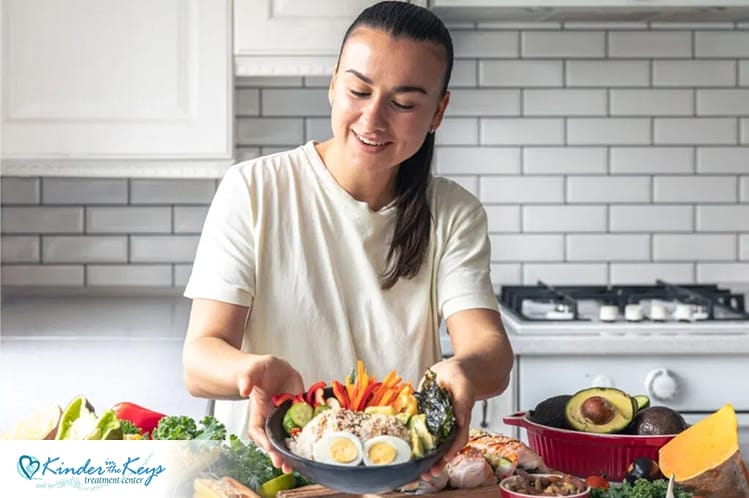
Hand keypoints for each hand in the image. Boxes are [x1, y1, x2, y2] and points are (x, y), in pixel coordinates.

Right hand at [238, 354, 304, 472]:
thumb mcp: (253, 370)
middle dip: (277, 454)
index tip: (269, 448)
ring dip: (291, 451)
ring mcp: (286, 417)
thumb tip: (243, 388)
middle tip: (284, 465)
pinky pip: (303, 426)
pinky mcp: (300, 412)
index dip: (262, 440)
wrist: (277, 368)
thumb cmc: (261, 370)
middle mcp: (272, 418)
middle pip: (272, 440)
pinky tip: (314, 445)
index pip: (257, 430)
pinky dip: (308, 436)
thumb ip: (247, 378)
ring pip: (288, 438)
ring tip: (296, 466)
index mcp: (259, 411)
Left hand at [420, 358, 474, 478]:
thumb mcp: (462, 384)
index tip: (446, 459)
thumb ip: (463, 400)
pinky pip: (418, 431)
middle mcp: (449, 424)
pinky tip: (405, 452)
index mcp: (460, 418)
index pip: (458, 438)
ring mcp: (436, 422)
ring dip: (426, 458)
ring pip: (432, 444)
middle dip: (437, 462)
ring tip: (418, 473)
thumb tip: (461, 419)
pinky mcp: (424, 417)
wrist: (450, 370)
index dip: (453, 450)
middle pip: (445, 447)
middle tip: (428, 475)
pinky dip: (413, 442)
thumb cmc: (460, 376)